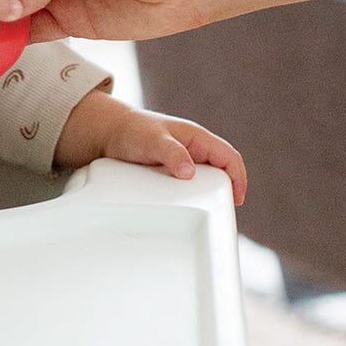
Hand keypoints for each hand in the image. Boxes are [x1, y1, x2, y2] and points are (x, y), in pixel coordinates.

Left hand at [56, 90, 246, 205]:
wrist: (108, 132)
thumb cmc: (131, 129)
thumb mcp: (152, 140)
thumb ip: (171, 152)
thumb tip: (189, 172)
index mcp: (197, 138)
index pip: (229, 157)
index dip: (238, 178)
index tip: (236, 200)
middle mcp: (194, 150)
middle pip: (221, 174)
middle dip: (224, 193)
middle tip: (221, 216)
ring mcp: (183, 162)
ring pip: (205, 182)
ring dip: (207, 197)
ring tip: (205, 216)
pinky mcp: (172, 172)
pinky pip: (189, 187)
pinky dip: (192, 198)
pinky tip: (186, 210)